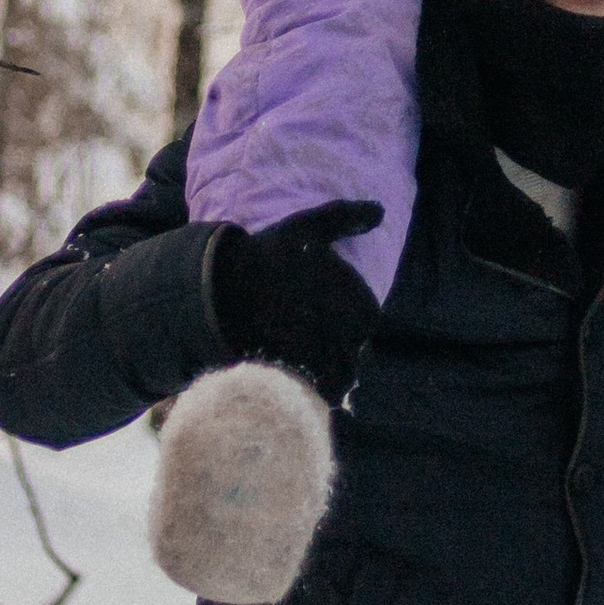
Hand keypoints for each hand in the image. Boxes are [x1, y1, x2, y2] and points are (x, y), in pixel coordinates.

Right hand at [208, 199, 384, 407]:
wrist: (222, 291)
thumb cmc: (269, 257)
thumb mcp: (310, 228)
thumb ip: (347, 218)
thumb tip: (381, 210)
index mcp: (361, 305)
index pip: (364, 319)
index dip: (342, 316)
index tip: (315, 309)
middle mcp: (351, 337)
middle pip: (352, 349)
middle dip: (333, 344)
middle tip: (300, 331)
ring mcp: (328, 364)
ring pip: (341, 375)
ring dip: (325, 369)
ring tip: (295, 355)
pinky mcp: (304, 384)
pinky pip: (322, 394)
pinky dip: (314, 389)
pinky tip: (291, 373)